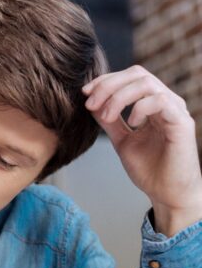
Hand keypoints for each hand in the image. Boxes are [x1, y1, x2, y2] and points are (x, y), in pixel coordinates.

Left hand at [83, 65, 201, 235]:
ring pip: (147, 84)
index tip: (84, 93)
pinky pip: (161, 101)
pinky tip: (131, 123)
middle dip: (108, 85)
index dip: (105, 80)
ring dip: (119, 97)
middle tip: (90, 103)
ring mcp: (175, 111)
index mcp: (152, 104)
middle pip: (137, 74)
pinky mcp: (182, 123)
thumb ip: (109, 121)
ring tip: (107, 116)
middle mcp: (166, 102)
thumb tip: (91, 102)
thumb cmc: (149, 169)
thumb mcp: (121, 140)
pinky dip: (140, 108)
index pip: (130, 77)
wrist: (167, 194)